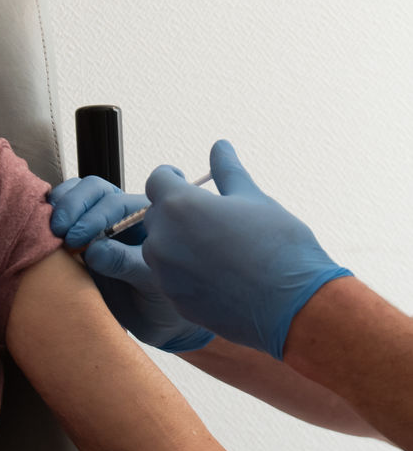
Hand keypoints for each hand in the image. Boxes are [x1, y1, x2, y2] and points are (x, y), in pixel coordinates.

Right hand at [49, 177, 213, 351]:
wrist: (151, 322)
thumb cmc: (160, 300)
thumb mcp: (151, 283)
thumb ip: (127, 263)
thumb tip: (94, 251)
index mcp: (142, 217)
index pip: (114, 201)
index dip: (93, 216)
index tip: (78, 239)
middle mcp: (117, 214)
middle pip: (91, 190)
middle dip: (71, 205)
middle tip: (59, 231)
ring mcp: (94, 223)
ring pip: (72, 196)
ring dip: (57, 207)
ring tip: (47, 232)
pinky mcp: (74, 238)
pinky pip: (59, 218)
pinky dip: (46, 219)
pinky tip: (40, 235)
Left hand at [142, 140, 351, 358]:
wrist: (294, 305)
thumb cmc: (278, 246)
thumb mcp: (253, 198)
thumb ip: (228, 171)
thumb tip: (220, 145)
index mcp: (179, 205)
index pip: (156, 180)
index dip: (171, 177)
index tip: (184, 180)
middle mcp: (163, 238)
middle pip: (156, 215)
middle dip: (175, 211)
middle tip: (208, 217)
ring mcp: (165, 273)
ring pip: (160, 248)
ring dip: (177, 243)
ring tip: (216, 248)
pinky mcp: (174, 299)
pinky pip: (170, 277)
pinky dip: (185, 272)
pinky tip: (217, 275)